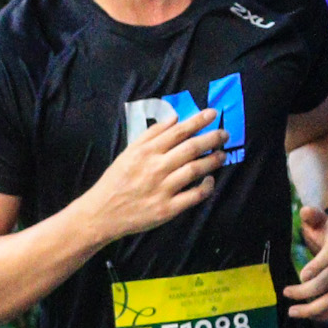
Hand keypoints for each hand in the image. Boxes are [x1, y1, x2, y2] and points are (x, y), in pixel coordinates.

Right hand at [79, 110, 223, 242]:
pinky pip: (193, 196)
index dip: (198, 120)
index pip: (178, 131)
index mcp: (146, 151)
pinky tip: (211, 180)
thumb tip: (174, 118)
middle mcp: (155, 167)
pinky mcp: (167, 209)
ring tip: (221, 155)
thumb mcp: (129, 152)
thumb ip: (151, 134)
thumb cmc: (116, 180)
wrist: (102, 213)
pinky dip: (206, 187)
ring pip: (195, 170)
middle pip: (191, 148)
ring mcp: (162, 189)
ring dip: (212, 160)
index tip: (213, 114)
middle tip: (224, 134)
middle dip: (212, 138)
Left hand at [285, 205, 327, 320]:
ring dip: (314, 309)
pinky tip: (311, 316)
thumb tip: (306, 211)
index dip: (318, 265)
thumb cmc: (325, 232)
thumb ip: (311, 215)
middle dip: (306, 292)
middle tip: (287, 294)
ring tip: (294, 312)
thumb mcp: (317, 220)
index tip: (301, 275)